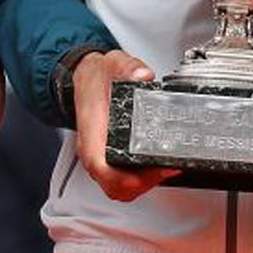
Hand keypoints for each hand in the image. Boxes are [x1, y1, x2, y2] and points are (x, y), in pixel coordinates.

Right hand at [70, 50, 176, 200]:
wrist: (85, 77)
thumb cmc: (96, 77)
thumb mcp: (113, 64)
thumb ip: (129, 68)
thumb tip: (143, 75)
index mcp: (92, 133)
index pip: (102, 168)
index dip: (128, 177)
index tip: (154, 169)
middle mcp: (94, 151)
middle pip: (114, 187)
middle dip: (142, 185)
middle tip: (167, 169)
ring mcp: (101, 157)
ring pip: (118, 189)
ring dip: (142, 186)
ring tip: (165, 170)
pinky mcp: (109, 159)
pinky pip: (122, 182)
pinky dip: (140, 182)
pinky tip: (156, 169)